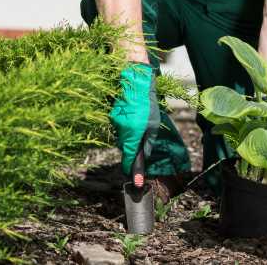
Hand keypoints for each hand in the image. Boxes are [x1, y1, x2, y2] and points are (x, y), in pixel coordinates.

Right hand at [108, 62, 159, 179]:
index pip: (130, 158)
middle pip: (125, 148)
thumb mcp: (153, 125)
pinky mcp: (112, 116)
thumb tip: (143, 155)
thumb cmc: (147, 103)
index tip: (136, 183)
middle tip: (142, 141)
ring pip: (123, 138)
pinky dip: (126, 127)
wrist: (134, 82)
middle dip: (132, 150)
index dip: (133, 171)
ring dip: (130, 136)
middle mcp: (121, 131)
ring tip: (140, 123)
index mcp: (132, 134)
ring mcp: (114, 123)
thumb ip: (148, 142)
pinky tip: (133, 117)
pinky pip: (120, 128)